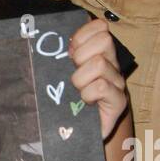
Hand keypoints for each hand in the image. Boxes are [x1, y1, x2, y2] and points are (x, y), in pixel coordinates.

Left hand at [69, 19, 127, 140]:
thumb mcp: (59, 74)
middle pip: (104, 40)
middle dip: (81, 56)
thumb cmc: (64, 102)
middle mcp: (112, 64)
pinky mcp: (119, 101)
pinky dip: (87, 93)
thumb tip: (42, 40)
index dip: (81, 36)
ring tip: (77, 91)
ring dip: (81, 78)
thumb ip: (59, 56)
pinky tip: (85, 102)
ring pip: (100, 63)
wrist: (75, 133)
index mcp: (99, 53)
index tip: (69, 53)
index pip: (100, 27)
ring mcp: (117, 82)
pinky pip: (101, 86)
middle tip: (73, 73)